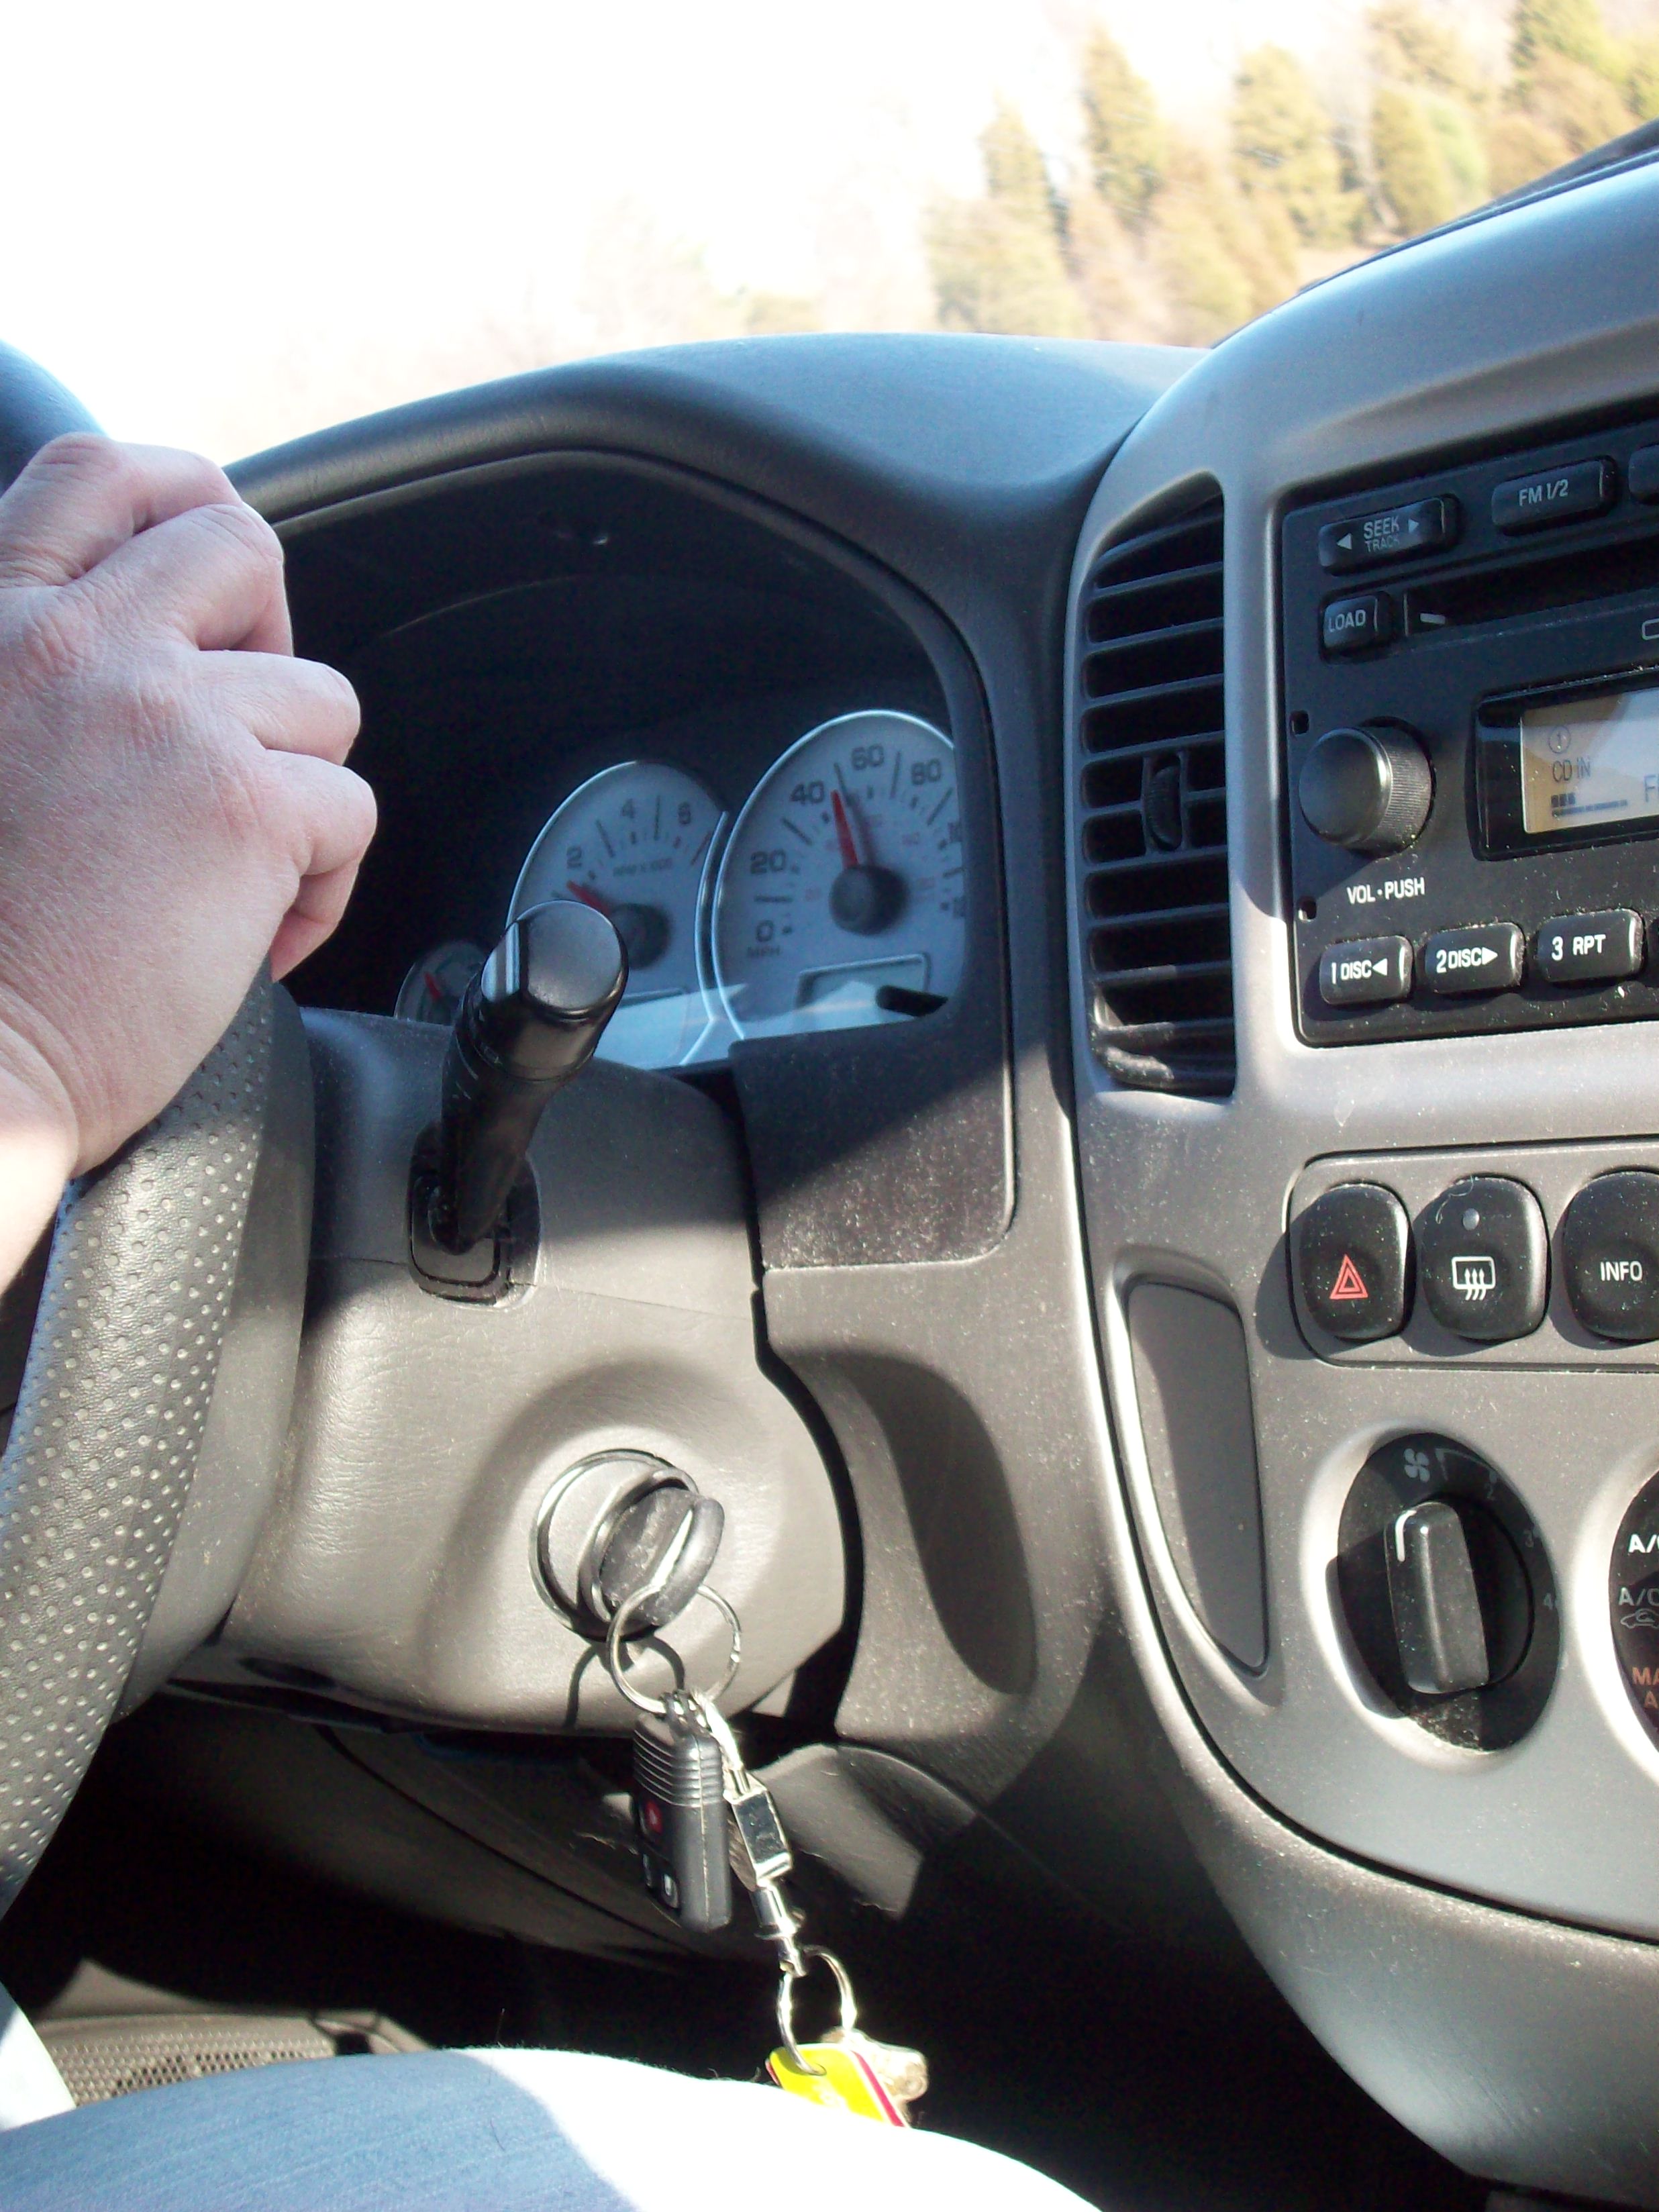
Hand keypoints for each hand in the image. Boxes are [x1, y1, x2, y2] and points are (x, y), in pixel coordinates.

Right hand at [0, 435, 375, 1278]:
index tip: (213, 580)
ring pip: (321, 697)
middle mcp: (75, 645)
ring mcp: (166, 714)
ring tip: (231, 874)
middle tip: (246, 734)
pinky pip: (351, 811)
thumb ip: (34, 681)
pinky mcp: (245, 805)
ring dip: (299, 786)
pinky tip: (252, 938)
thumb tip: (146, 665)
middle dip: (270, 634)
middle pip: (239, 547)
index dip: (179, 500)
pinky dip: (322, 887)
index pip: (100, 478)